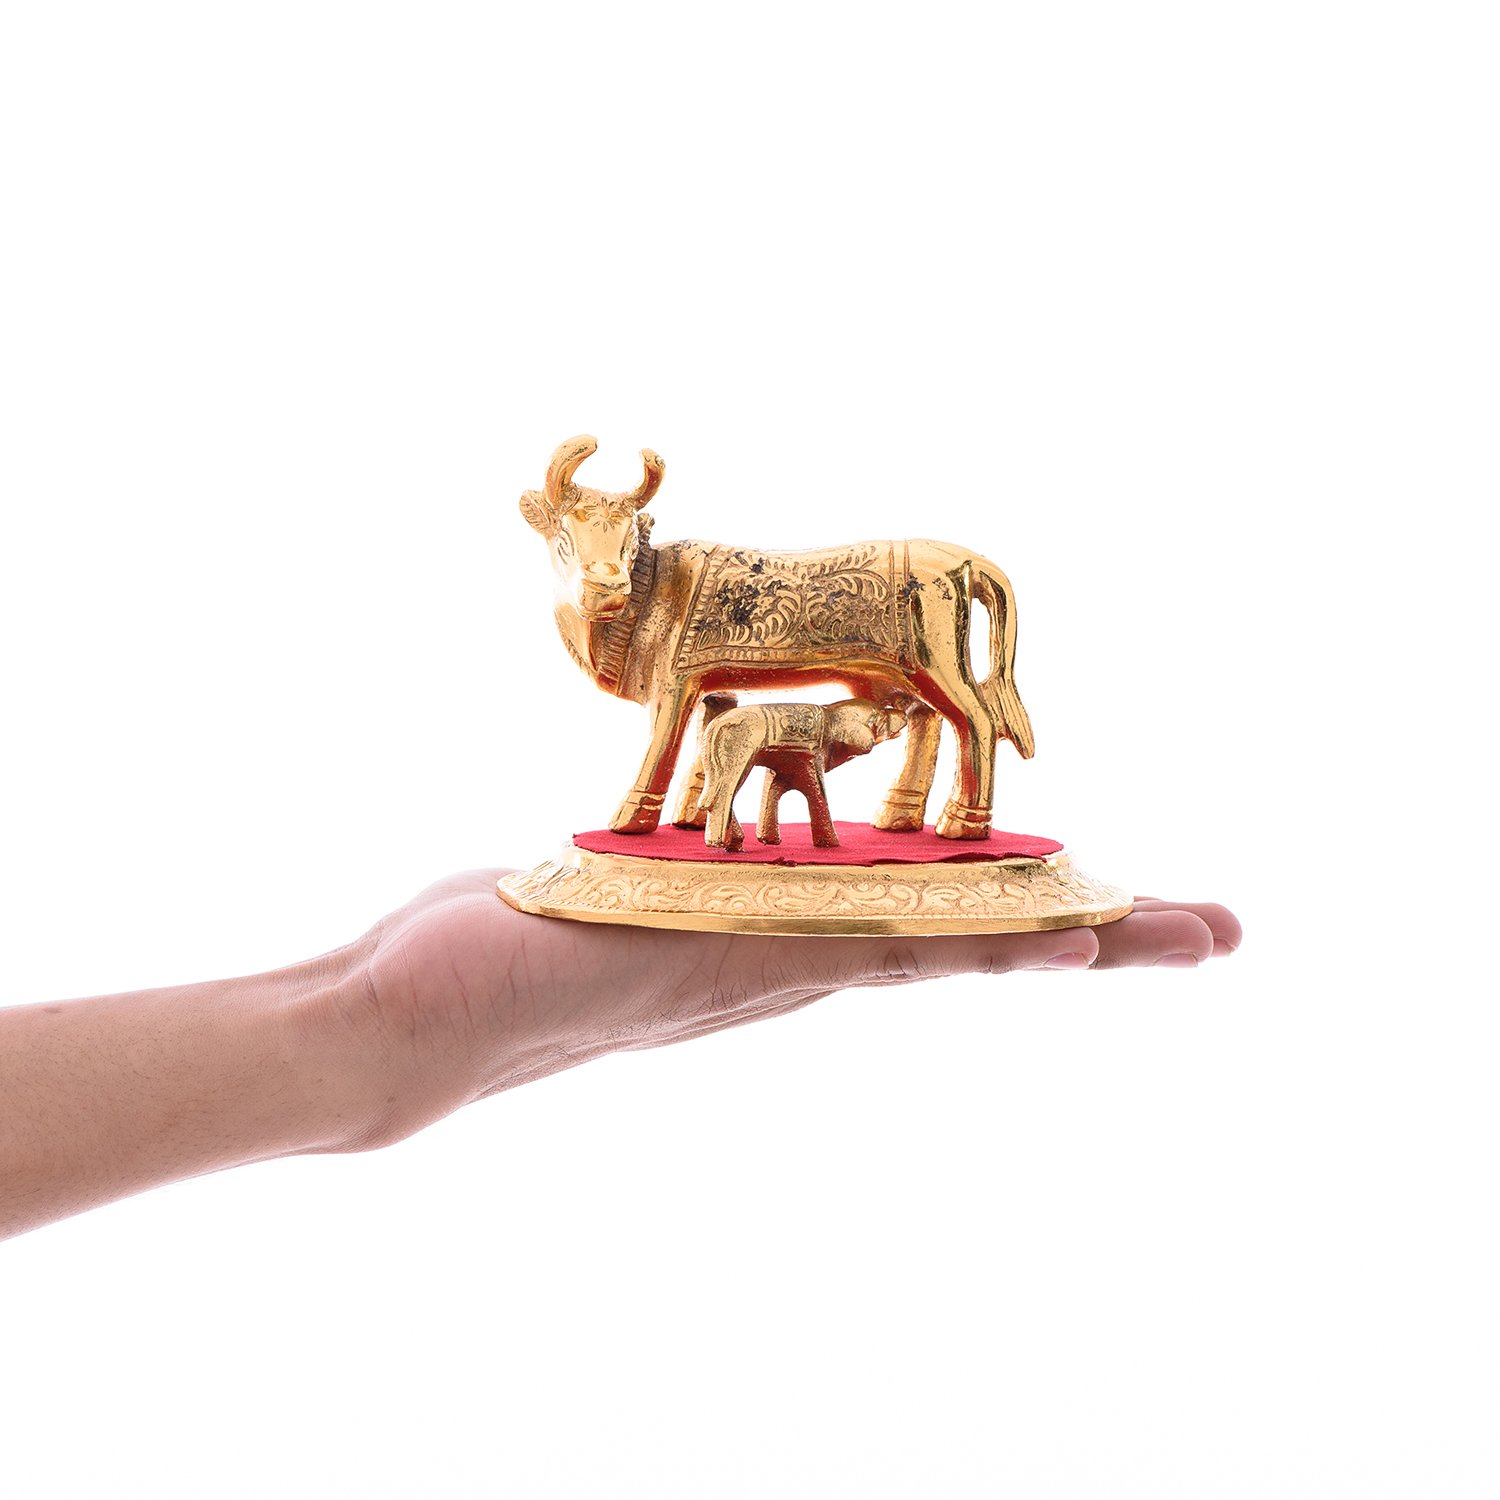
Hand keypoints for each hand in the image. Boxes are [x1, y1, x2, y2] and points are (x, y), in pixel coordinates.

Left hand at [337, 873, 1241, 1147]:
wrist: (414, 1023)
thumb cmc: (511, 950)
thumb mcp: (624, 885)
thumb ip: (687, 866)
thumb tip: (714, 841)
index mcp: (778, 932)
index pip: (931, 915)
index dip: (1028, 908)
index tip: (1115, 893)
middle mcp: (795, 957)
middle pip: (970, 937)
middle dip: (1090, 931)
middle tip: (1213, 928)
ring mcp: (773, 964)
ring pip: (945, 943)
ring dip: (1060, 937)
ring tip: (1168, 929)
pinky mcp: (731, 954)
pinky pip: (871, 940)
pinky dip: (967, 938)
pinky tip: (1046, 935)